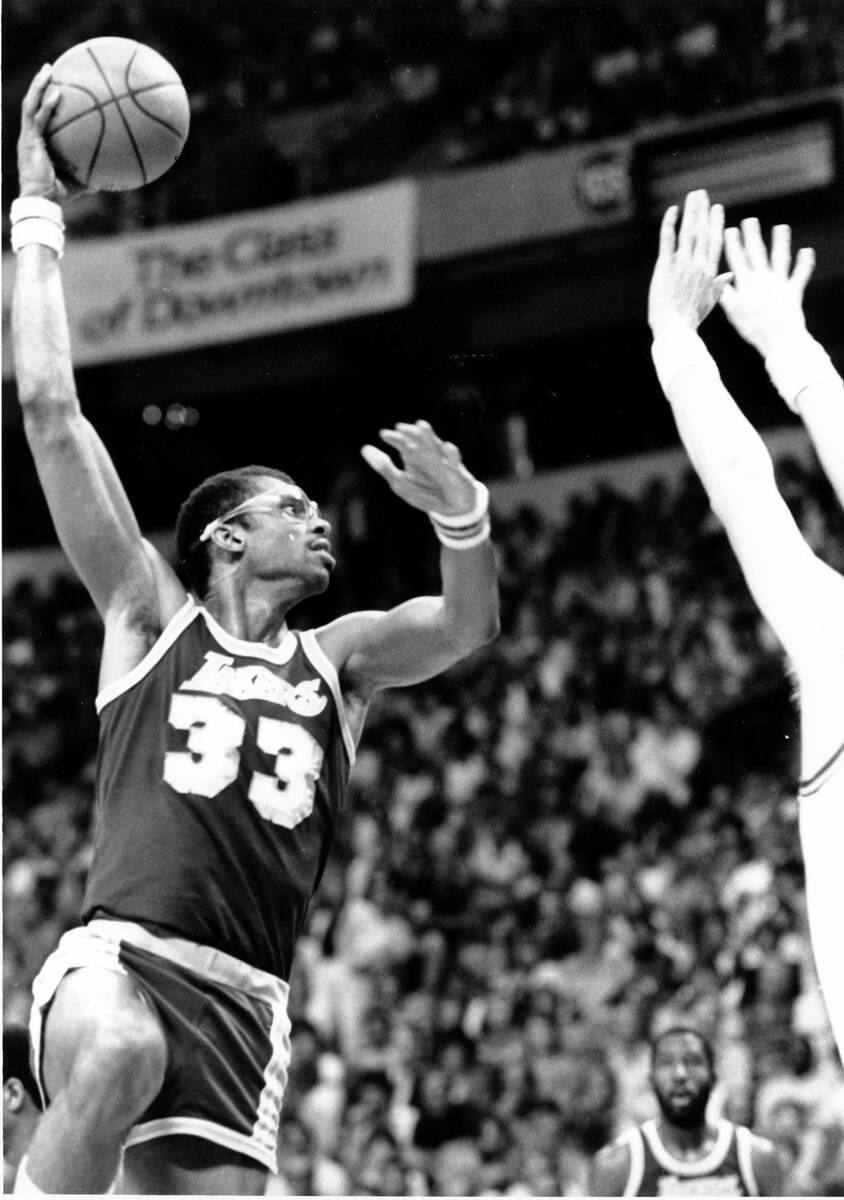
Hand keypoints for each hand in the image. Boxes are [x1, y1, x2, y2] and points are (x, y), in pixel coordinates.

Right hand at [18, 65, 83, 200]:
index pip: (39, 116)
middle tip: (50, 68)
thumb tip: (109, 178)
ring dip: (38, 85)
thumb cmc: (57, 196)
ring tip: (48, 68)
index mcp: (37, 142)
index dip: (43, 100)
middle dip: (39, 84)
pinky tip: (57, 93)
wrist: (40, 202)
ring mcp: (28, 137)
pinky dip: (46, 105)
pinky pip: (37, 118)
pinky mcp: (29, 141)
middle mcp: (30, 136)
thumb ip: (90, 176)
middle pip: (32, 103)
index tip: (56, 85)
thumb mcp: (78, 183)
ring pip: (30, 104)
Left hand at [361, 420, 479, 516]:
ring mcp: (443, 463)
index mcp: (414, 456)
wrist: (452, 507)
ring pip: (436, 447)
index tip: (383, 434)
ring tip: (421, 428)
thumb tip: (364, 448)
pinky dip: (452, 455)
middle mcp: (429, 455)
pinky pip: (455, 463)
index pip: (403, 443)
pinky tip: (448, 447)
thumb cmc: (425, 493)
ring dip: (429, 438)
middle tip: (401, 428)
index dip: (394, 438)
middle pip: (419, 441)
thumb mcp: (400, 483)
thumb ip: (383, 467)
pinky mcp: (457, 474)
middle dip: (411, 434)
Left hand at [648, 189, 732, 336]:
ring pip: (689, 231)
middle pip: (703, 231)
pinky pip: (668, 240)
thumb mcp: (710, 302)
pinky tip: (673, 210)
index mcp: (710, 272)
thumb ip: (719, 286)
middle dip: (703, 210)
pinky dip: (670, 223)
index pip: (715, 241)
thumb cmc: (690, 319)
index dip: (716, 223)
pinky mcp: (665, 266)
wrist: (674, 329)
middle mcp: (698, 264)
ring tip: (692, 195)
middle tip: (702, 194)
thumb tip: (730, 275)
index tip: (717, 208)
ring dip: (691, 211)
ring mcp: (682, 263)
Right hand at [719, 219, 813, 357]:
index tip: (729, 229)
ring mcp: (780, 283)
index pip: (737, 259)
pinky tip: (807, 250)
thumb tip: (716, 276)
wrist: (779, 339)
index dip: (732, 243)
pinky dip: (805, 262)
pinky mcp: (794, 290)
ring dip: (781, 242)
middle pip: (757, 253)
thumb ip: (724, 292)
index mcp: (747, 283)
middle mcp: (763, 279)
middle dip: (752, 236)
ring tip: (781, 227)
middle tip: (750, 221)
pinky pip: (800, 274)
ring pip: (780, 258)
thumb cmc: (753, 328)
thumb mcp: (733, 312)